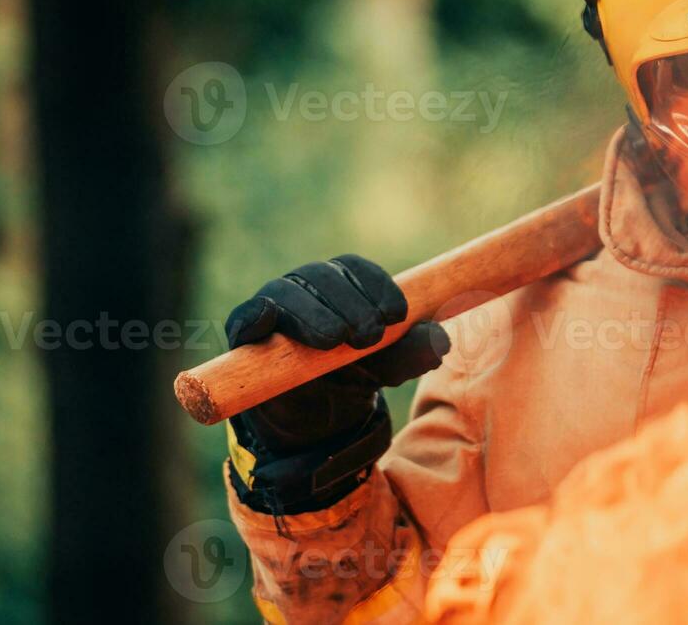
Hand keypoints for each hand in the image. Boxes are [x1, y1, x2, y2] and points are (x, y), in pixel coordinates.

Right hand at [224, 254, 449, 512]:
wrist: (311, 419)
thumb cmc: (351, 375)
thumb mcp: (388, 367)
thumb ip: (414, 351)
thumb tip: (442, 338)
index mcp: (341, 284)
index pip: (356, 268)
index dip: (377, 285)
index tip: (398, 314)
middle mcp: (305, 287)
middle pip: (322, 276)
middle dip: (349, 303)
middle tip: (369, 336)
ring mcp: (272, 307)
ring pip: (287, 294)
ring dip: (312, 313)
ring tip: (334, 339)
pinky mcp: (246, 335)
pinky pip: (245, 318)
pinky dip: (255, 316)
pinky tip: (265, 321)